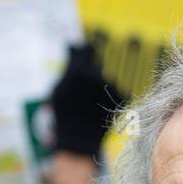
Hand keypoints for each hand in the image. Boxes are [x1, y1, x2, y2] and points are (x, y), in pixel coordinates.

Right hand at [49, 42, 119, 158]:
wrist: (80, 139)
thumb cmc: (65, 115)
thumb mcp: (59, 88)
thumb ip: (70, 64)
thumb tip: (73, 44)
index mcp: (79, 69)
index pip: (86, 49)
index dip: (85, 53)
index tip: (84, 58)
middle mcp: (97, 74)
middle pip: (96, 68)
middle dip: (91, 77)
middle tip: (84, 95)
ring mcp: (112, 85)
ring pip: (107, 81)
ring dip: (101, 90)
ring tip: (91, 107)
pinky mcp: (122, 96)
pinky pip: (117, 92)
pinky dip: (111, 99)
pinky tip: (100, 111)